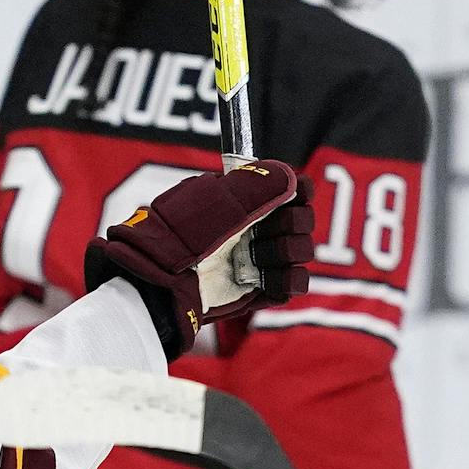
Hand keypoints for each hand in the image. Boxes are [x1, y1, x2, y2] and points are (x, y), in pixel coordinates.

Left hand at [84, 160, 311, 355]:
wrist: (163, 276)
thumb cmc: (180, 233)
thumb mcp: (216, 199)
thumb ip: (257, 184)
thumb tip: (290, 178)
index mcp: (249, 200)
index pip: (294, 189)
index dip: (299, 190)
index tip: (294, 194)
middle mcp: (259, 228)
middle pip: (304, 220)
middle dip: (291, 223)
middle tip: (261, 230)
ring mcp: (262, 259)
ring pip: (303, 250)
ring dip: (282, 251)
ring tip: (250, 257)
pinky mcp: (262, 289)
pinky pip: (297, 283)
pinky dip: (287, 278)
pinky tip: (262, 276)